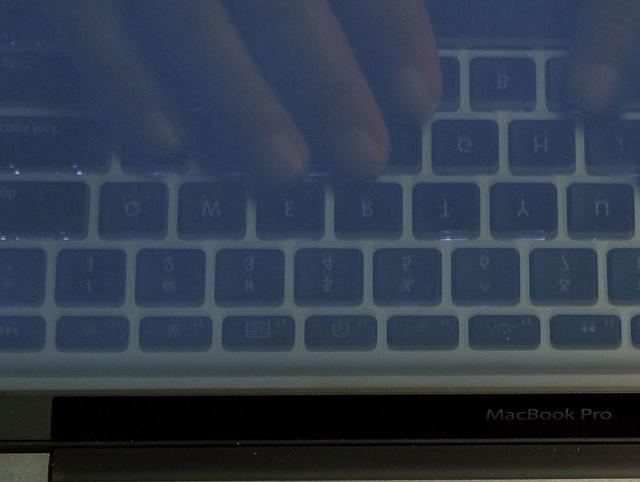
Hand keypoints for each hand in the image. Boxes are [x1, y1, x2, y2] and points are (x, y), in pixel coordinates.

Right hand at [40, 0, 441, 178]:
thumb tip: (403, 63)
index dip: (392, 28)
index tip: (419, 105)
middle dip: (327, 79)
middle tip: (365, 161)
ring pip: (189, 12)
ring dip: (241, 96)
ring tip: (287, 171)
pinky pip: (84, 18)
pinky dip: (123, 78)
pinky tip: (168, 145)